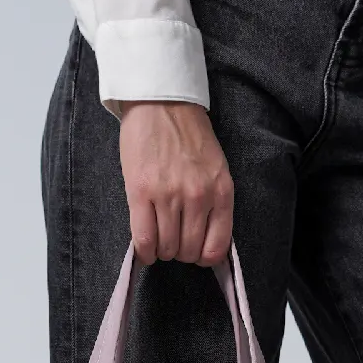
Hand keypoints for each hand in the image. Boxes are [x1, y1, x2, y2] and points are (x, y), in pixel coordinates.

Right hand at [118, 101, 233, 265]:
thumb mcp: (216, 169)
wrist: (163, 104)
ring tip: (158, 241)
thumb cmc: (190, 136)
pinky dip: (144, 252)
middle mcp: (198, 197)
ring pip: (166, 248)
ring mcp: (169, 196)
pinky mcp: (141, 192)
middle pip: (188, 251)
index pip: (216, 247)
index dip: (204, 258)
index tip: (195, 254)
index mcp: (221, 192)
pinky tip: (144, 251)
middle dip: (180, 253)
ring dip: (162, 251)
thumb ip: (215, 202)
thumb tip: (207, 240)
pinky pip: (143, 238)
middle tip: (173, 242)